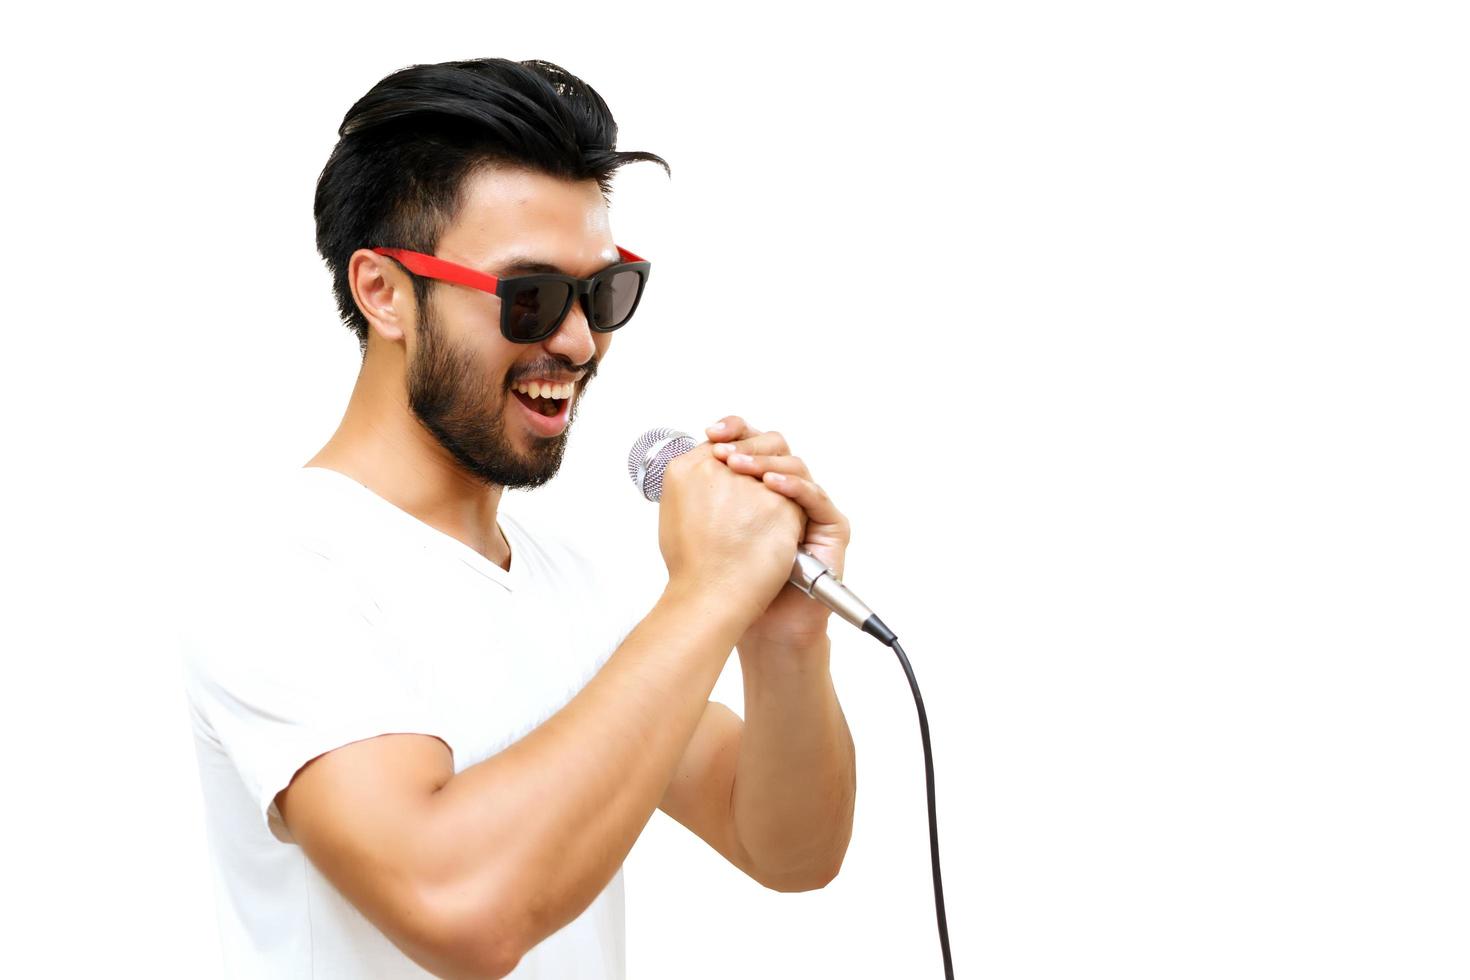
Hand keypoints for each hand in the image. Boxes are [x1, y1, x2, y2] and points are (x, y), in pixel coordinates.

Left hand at [704, 416, 851, 651]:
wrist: (746, 616)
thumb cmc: (727, 576)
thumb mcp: (704, 523)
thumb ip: (701, 491)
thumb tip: (679, 458)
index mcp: (754, 485)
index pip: (750, 442)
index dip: (734, 430)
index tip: (710, 432)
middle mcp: (784, 492)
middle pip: (776, 446)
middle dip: (749, 443)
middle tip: (724, 452)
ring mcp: (808, 507)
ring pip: (795, 466)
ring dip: (765, 463)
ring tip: (740, 468)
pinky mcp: (831, 526)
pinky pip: (815, 496)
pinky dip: (792, 486)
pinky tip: (770, 485)